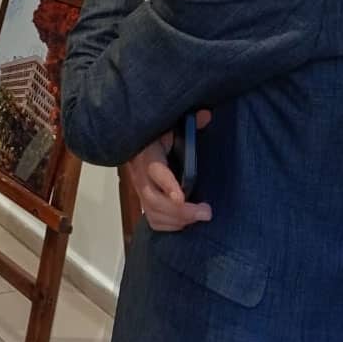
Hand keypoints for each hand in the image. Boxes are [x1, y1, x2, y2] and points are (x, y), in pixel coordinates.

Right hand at [126, 109, 212, 231]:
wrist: (136, 143)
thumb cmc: (157, 135)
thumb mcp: (170, 125)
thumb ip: (188, 123)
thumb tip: (205, 115)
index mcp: (147, 154)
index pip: (155, 171)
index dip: (167, 185)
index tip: (182, 197)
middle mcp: (140, 175)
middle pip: (153, 200)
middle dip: (181, 211)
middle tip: (206, 211)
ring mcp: (140, 189)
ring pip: (152, 213)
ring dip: (177, 220)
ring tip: (200, 216)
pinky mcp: (143, 200)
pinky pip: (153, 220)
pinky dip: (170, 226)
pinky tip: (186, 222)